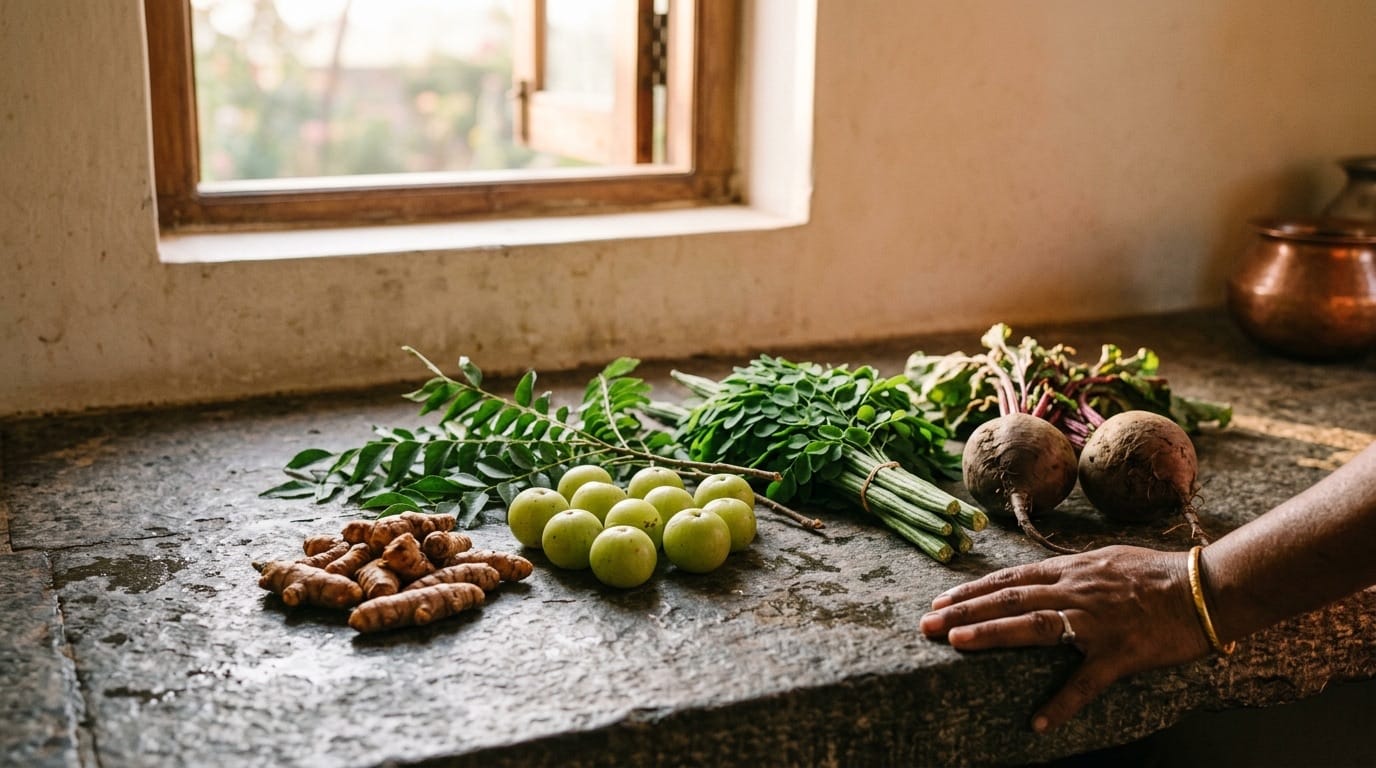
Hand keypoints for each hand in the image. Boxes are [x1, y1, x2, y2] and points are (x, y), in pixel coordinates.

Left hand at [919, 545, 1209, 731]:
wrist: (1207, 587)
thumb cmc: (1160, 573)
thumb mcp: (1107, 559)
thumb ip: (1072, 571)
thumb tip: (1043, 577)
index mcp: (1072, 570)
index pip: (1010, 579)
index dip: (972, 590)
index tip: (940, 600)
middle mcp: (1075, 590)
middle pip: (1008, 599)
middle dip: (964, 610)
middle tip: (926, 622)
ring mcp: (1095, 621)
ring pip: (1033, 626)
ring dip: (991, 635)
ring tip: (955, 644)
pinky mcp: (1119, 653)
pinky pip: (1086, 683)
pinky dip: (1061, 704)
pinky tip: (1038, 723)